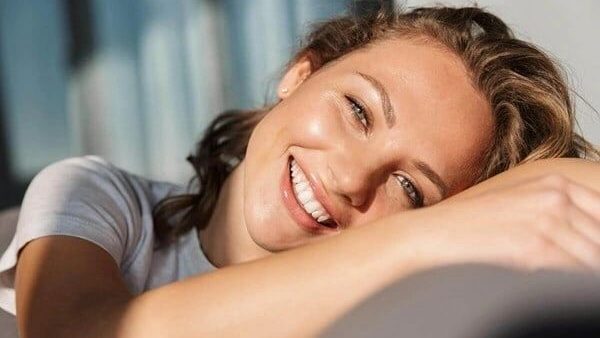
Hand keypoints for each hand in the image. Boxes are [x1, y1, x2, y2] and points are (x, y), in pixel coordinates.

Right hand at [406, 174, 599, 271]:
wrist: (440, 231)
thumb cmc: (474, 222)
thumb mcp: (520, 202)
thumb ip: (555, 211)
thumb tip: (586, 238)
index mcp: (555, 182)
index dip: (599, 236)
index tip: (592, 251)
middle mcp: (556, 197)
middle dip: (593, 254)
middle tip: (584, 269)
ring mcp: (547, 220)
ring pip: (593, 255)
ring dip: (586, 271)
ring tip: (573, 282)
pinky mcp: (536, 246)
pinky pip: (575, 271)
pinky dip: (575, 282)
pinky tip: (557, 283)